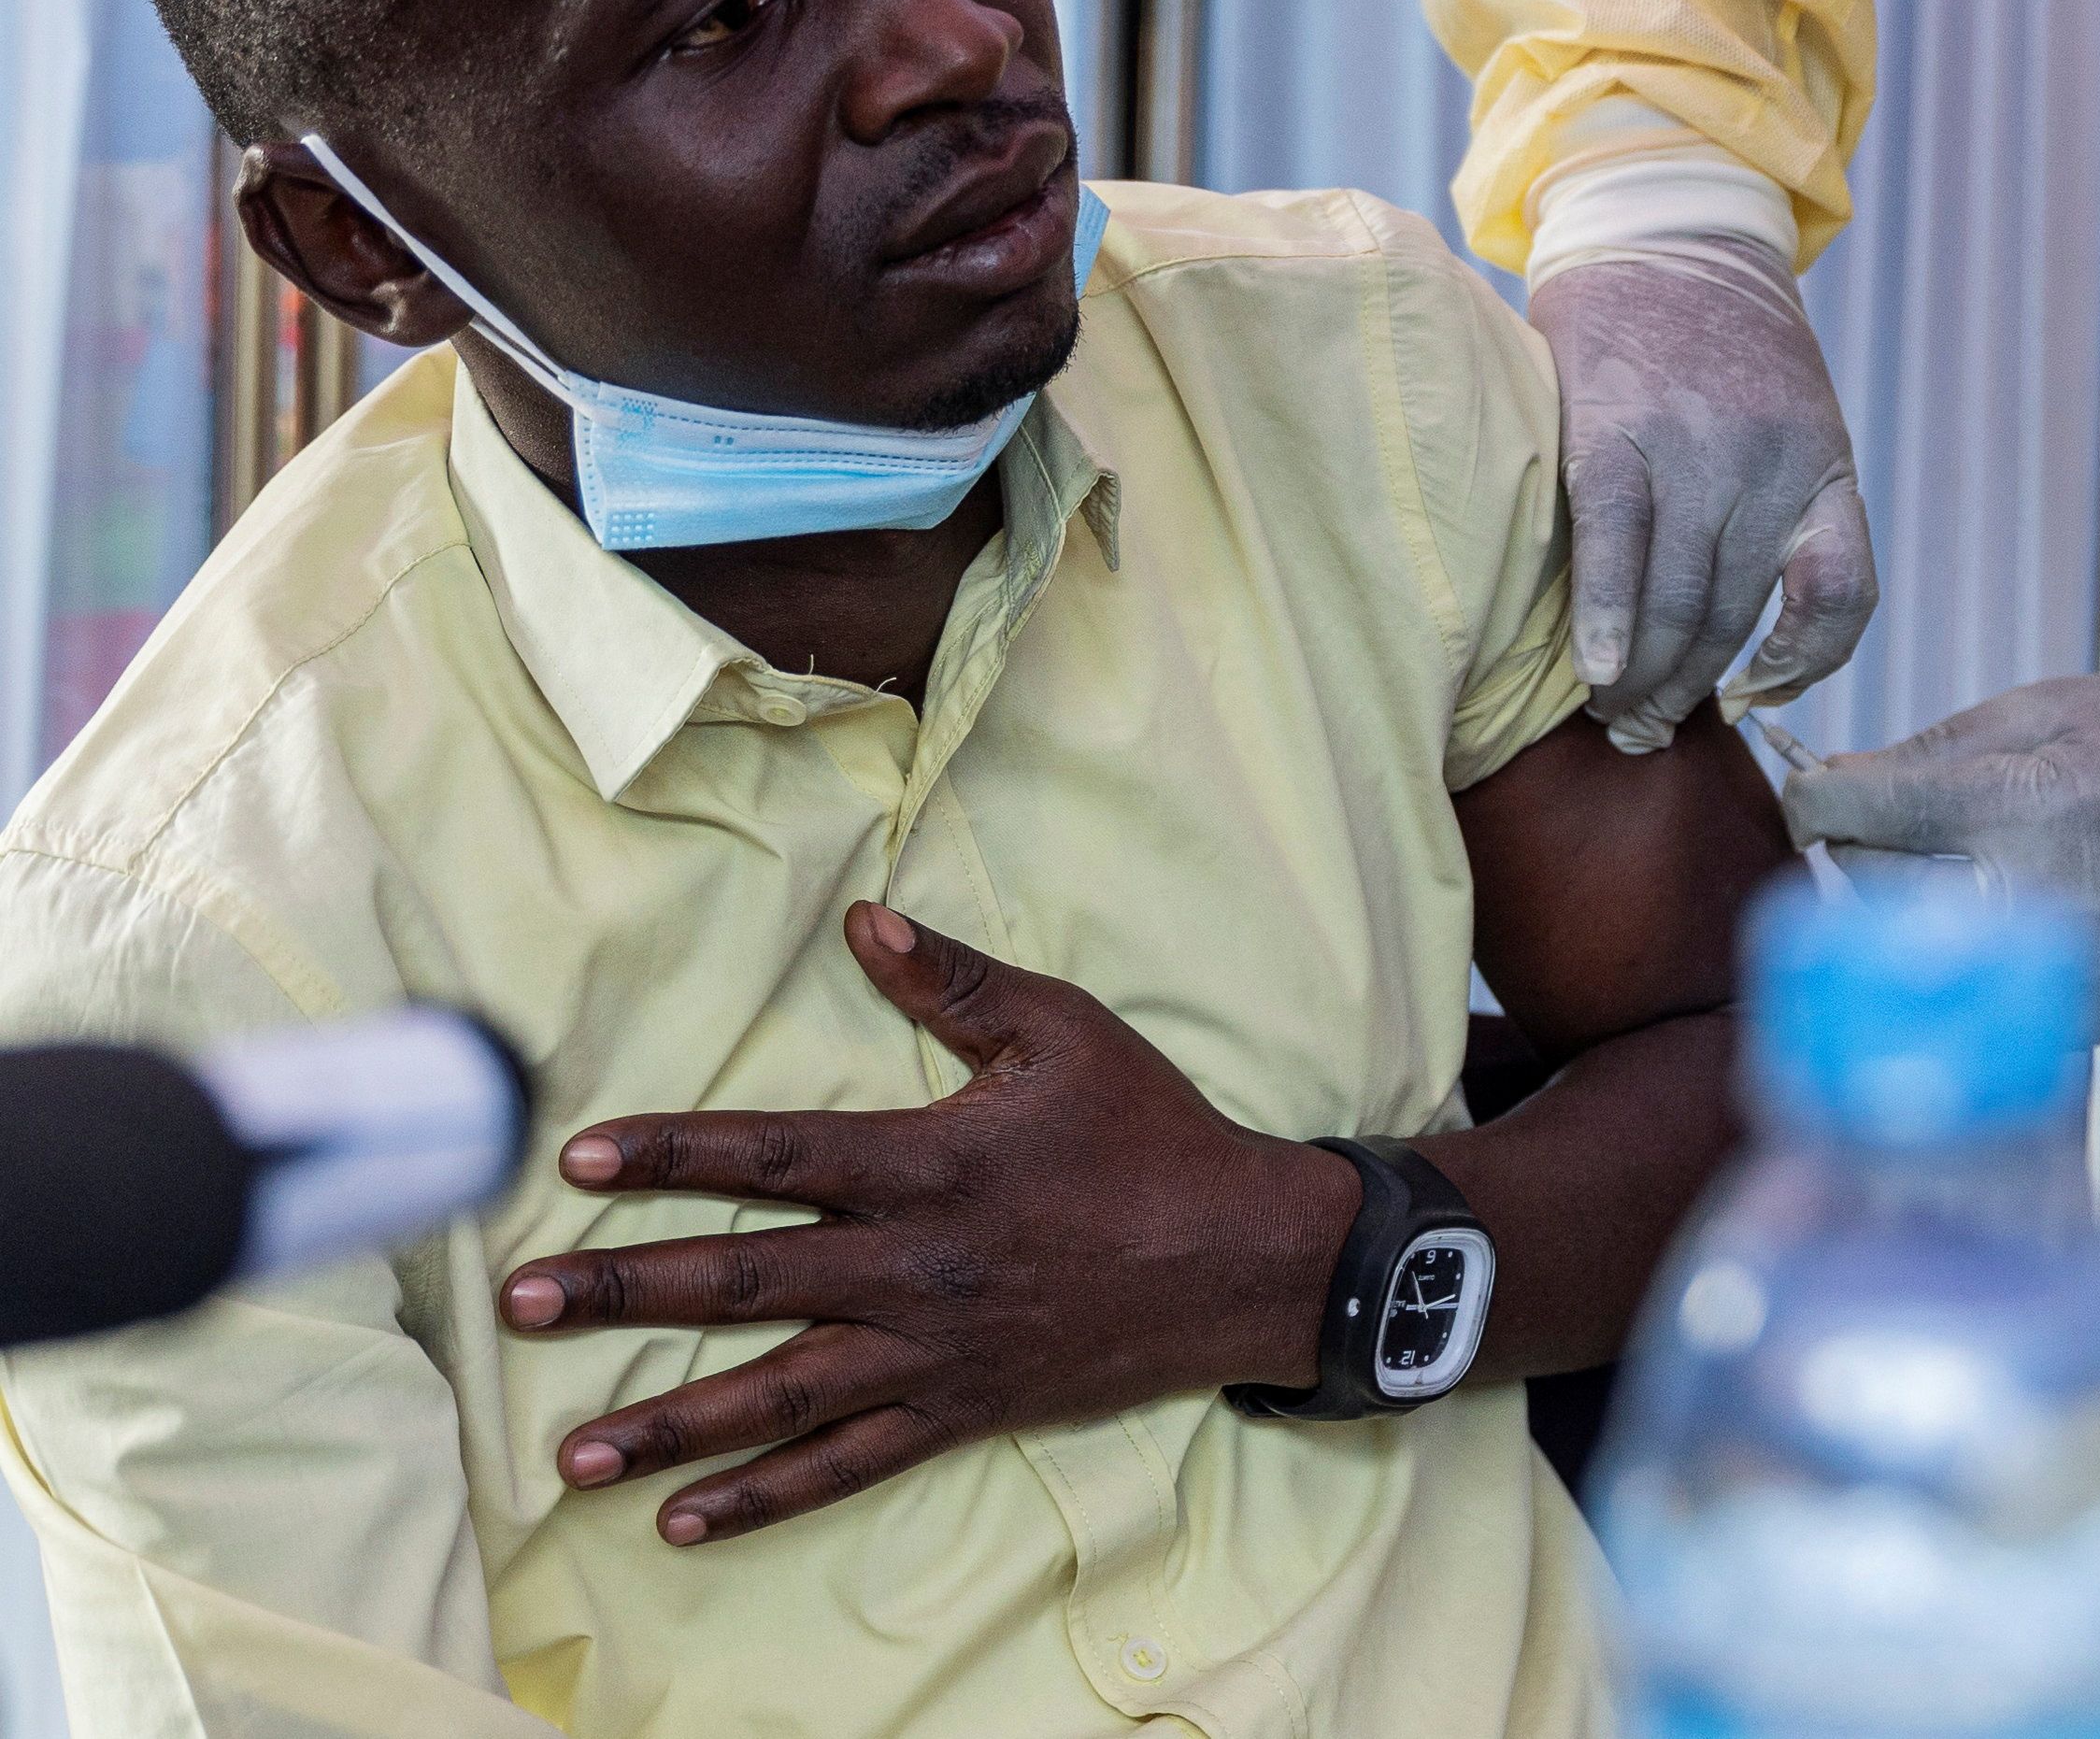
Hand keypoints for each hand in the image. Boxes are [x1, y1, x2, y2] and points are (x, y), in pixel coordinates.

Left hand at [496, 905, 1355, 1546]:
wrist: (1243, 1258)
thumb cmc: (1151, 1135)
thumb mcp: (1065, 1032)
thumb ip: (956, 981)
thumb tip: (864, 916)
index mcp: (931, 1163)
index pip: (775, 1155)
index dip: (673, 1152)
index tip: (577, 1160)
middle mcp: (915, 1265)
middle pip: (744, 1279)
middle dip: (624, 1292)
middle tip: (523, 1305)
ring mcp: (932, 1350)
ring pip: (778, 1393)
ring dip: (669, 1421)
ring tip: (570, 1455)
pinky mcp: (958, 1409)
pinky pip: (847, 1463)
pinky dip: (765, 1495)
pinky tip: (684, 1517)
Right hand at [1526, 243, 1876, 752]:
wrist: (1669, 235)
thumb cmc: (1729, 354)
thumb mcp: (1801, 423)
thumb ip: (1789, 513)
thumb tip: (1760, 649)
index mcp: (1822, 468)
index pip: (1842, 595)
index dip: (1803, 663)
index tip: (1754, 693)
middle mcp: (1766, 465)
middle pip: (1730, 616)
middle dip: (1685, 690)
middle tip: (1645, 729)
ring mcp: (1689, 447)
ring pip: (1673, 596)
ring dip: (1638, 674)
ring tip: (1611, 708)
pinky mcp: (1612, 430)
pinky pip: (1611, 542)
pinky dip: (1603, 615)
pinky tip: (1591, 665)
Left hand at [1781, 676, 2099, 1024]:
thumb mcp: (2030, 712)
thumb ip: (1920, 754)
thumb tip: (1816, 791)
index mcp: (2033, 806)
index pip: (1869, 815)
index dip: (1816, 798)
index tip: (1809, 791)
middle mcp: (2055, 901)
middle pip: (1882, 895)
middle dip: (1863, 854)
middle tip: (1881, 825)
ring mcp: (2079, 974)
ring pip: (1925, 964)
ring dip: (1907, 918)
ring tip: (1941, 871)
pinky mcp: (2096, 1018)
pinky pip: (1987, 1004)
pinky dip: (1970, 964)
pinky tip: (1997, 919)